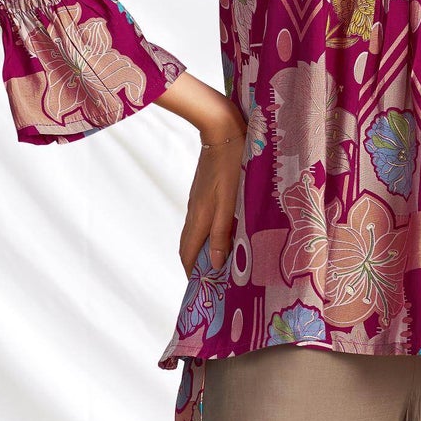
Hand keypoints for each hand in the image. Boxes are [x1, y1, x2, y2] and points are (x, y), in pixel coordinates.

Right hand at [160, 72, 247, 275]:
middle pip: (190, 245)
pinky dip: (210, 233)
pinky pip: (204, 220)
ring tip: (221, 263)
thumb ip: (222, 233)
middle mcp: (195, 211)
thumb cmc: (232, 165)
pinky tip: (225, 234)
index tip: (200, 290)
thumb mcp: (231, 202)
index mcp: (200, 217)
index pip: (188, 254)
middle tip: (212, 281)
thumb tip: (214, 264)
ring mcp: (199, 200)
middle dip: (198, 265)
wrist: (222, 129)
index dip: (192, 274)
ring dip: (205, 249)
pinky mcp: (205, 191)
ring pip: (198, 232)